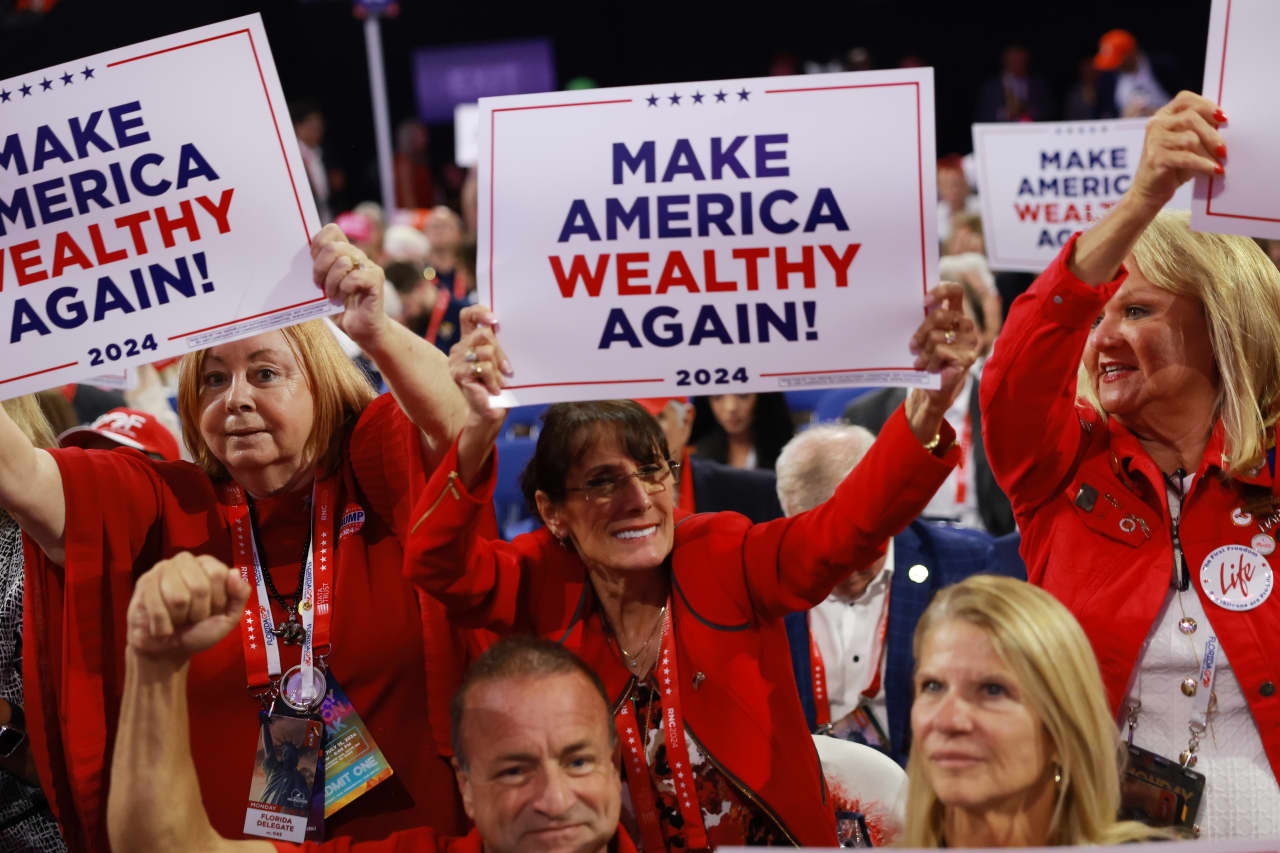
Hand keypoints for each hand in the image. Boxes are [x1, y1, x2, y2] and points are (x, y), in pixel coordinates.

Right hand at [126, 553, 249, 663]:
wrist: (168, 650)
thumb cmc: (199, 630)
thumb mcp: (228, 618)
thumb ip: (239, 596)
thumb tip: (234, 572)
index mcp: (209, 565)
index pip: (218, 573)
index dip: (217, 600)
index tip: (213, 610)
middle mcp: (186, 561)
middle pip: (199, 587)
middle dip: (199, 612)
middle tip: (193, 618)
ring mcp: (163, 569)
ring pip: (178, 598)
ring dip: (180, 619)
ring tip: (178, 620)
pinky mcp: (144, 583)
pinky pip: (157, 608)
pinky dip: (163, 626)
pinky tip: (163, 627)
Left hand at [311, 223, 387, 347]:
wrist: (362, 331)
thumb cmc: (340, 309)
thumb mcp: (323, 287)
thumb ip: (317, 270)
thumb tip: (298, 259)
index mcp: (345, 253)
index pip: (332, 230)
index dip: (317, 243)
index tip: (312, 263)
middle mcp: (358, 256)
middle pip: (333, 246)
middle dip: (320, 267)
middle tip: (319, 285)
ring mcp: (369, 267)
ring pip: (343, 261)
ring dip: (331, 282)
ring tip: (332, 296)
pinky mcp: (375, 280)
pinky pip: (354, 277)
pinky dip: (344, 289)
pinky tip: (343, 299)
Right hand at [449, 305, 512, 424]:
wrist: (490, 412)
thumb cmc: (499, 386)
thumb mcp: (499, 361)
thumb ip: (497, 345)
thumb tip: (501, 328)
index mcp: (468, 341)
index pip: (467, 315)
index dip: (480, 312)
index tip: (495, 321)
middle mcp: (460, 348)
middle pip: (483, 334)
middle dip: (500, 351)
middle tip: (507, 369)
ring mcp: (457, 361)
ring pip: (486, 351)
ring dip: (498, 368)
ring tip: (500, 381)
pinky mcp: (459, 374)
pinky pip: (483, 367)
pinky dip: (494, 379)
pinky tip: (495, 389)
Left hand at [906, 282, 979, 442]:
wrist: (933, 388)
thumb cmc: (927, 359)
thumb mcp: (923, 337)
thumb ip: (923, 321)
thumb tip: (904, 306)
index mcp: (956, 315)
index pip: (955, 291)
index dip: (940, 291)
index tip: (924, 301)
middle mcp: (966, 325)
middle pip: (939, 315)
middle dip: (920, 332)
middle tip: (912, 346)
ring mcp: (970, 341)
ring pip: (936, 336)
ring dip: (923, 352)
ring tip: (920, 363)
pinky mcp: (968, 358)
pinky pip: (940, 352)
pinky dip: (930, 362)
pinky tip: (929, 369)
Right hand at [1129, 91, 1226, 211]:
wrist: (1149, 192)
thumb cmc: (1173, 166)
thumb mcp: (1186, 143)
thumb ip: (1199, 130)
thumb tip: (1225, 124)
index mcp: (1163, 116)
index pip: (1185, 99)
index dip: (1206, 106)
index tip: (1223, 119)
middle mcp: (1156, 125)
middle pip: (1191, 118)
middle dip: (1212, 134)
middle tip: (1223, 150)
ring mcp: (1154, 141)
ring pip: (1190, 139)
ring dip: (1208, 153)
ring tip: (1218, 164)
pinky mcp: (1155, 158)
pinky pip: (1186, 158)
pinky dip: (1203, 165)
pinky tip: (1214, 171)